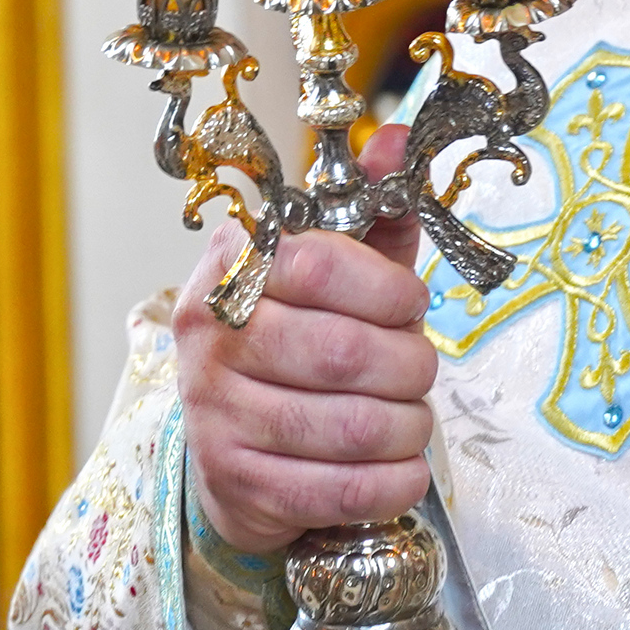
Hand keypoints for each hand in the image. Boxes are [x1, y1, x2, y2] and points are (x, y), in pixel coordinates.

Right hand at [176, 206, 436, 554]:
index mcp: (232, 268)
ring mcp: (216, 416)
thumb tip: (399, 139)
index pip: (318, 265)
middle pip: (345, 353)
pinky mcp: (239, 484)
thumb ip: (369, 212)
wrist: (230, 449)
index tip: (410, 305)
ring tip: (411, 418)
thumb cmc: (296, 344)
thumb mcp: (331, 273)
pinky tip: (399, 468)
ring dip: (409, 427)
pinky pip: (343, 490)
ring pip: (353, 427)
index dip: (387, 289)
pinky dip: (394, 482)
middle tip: (419, 370)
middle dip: (410, 366)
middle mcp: (210, 339)